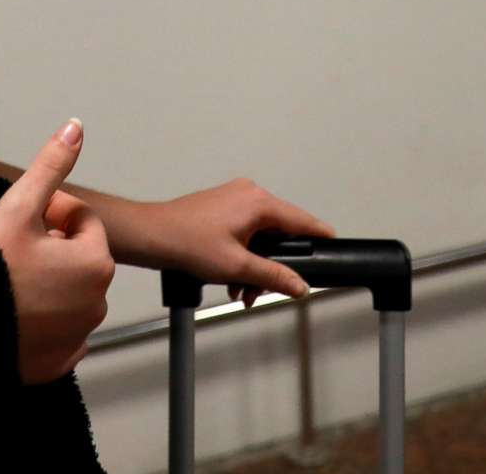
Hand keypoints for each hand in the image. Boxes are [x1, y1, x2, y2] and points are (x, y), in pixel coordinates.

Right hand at [0, 119, 115, 382]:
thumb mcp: (17, 207)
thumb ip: (51, 166)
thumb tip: (76, 126)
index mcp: (95, 261)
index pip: (80, 218)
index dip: (49, 212)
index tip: (19, 220)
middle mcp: (98, 302)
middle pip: (75, 256)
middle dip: (50, 247)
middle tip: (9, 249)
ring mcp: (79, 336)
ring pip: (66, 293)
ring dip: (46, 282)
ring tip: (7, 280)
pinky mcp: (58, 363)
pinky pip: (56, 330)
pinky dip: (41, 320)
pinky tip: (11, 312)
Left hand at [147, 177, 335, 309]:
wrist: (151, 236)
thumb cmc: (188, 243)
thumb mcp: (237, 266)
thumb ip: (273, 276)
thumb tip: (300, 285)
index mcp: (258, 202)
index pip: (301, 220)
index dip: (318, 237)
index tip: (334, 247)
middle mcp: (249, 194)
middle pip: (279, 233)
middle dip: (272, 266)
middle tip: (260, 291)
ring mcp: (234, 198)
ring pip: (260, 237)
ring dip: (255, 266)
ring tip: (240, 291)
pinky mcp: (222, 207)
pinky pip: (245, 232)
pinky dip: (242, 256)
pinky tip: (231, 280)